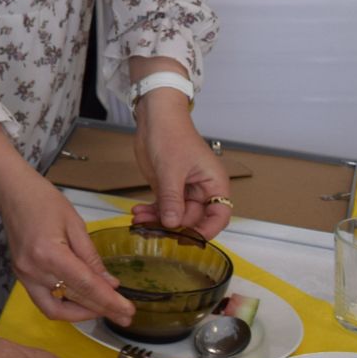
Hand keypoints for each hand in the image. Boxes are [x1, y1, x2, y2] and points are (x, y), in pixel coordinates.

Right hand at [0, 171, 133, 325]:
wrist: (12, 192)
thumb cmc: (44, 200)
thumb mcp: (75, 224)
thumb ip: (91, 257)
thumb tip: (110, 284)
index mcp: (49, 253)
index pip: (85, 285)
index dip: (109, 301)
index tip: (128, 311)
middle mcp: (34, 270)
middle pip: (73, 299)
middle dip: (102, 309)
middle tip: (125, 315)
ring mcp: (24, 276)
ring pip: (56, 308)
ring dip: (81, 312)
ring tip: (104, 310)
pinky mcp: (21, 276)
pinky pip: (44, 301)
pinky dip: (63, 306)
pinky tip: (80, 303)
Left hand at [129, 92, 231, 238]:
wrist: (154, 118)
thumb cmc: (172, 135)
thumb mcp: (171, 170)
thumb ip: (172, 199)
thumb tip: (173, 224)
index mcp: (214, 184)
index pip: (219, 216)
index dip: (207, 230)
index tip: (189, 240)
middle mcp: (201, 190)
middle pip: (193, 219)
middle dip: (173, 226)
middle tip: (152, 229)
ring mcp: (183, 190)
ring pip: (174, 215)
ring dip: (157, 220)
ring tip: (139, 220)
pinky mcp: (167, 188)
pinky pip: (162, 207)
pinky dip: (151, 212)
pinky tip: (138, 213)